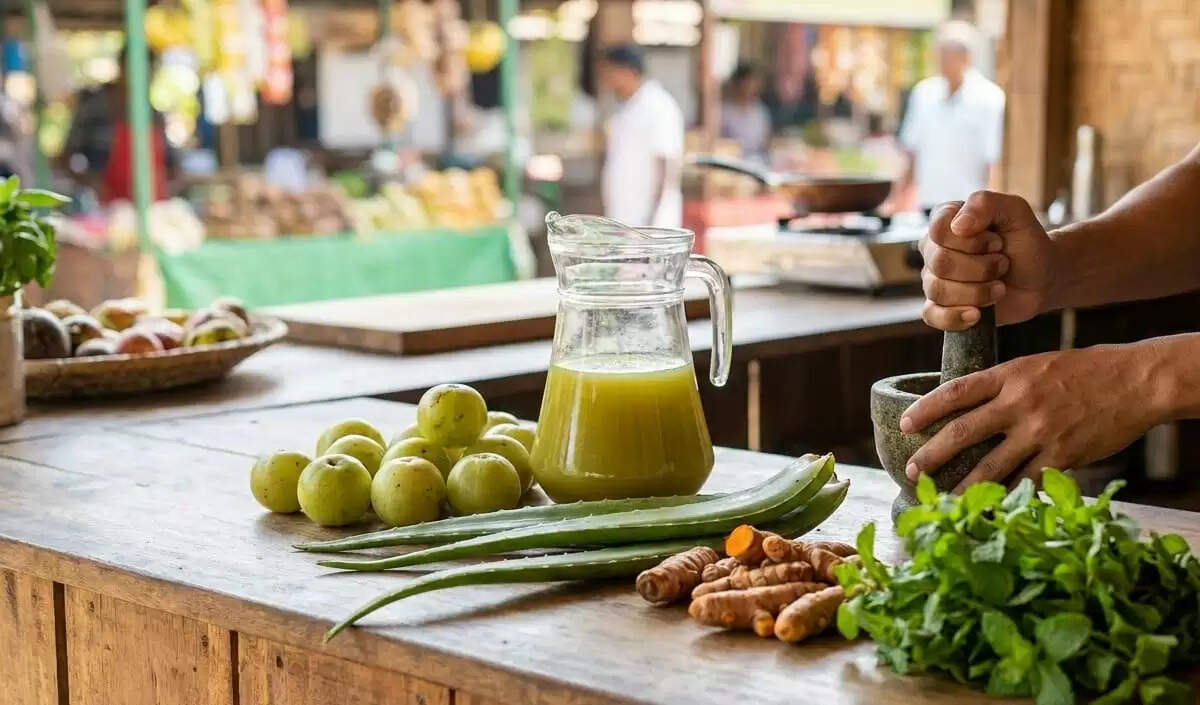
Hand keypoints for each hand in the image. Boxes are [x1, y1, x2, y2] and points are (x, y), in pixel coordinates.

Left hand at [900, 343, 1165, 489]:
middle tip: (912, 470)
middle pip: (963, 432)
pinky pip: (1027, 482)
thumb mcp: (1035, 365)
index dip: (926, 409)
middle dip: (933, 454)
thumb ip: (1003, 386)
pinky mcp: (1063, 455)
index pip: (955, 391)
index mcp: (1009, 375)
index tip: (904, 424)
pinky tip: (992, 508)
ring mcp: (1041, 430)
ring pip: (991, 466)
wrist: (1136, 381)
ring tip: (945, 500)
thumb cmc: (1084, 371)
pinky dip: (1007, 496)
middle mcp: (1020, 402)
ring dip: (964, 487)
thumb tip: (966, 407)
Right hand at [919, 192, 1057, 330]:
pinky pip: (931, 315)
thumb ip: (987, 204)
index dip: (972, 241)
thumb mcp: (1016, 212)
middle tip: (1003, 265)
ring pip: (939, 290)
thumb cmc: (1026, 243)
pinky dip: (955, 317)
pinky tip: (976, 315)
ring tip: (999, 287)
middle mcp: (934, 249)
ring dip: (978, 292)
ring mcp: (934, 279)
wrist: (1040, 278)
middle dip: (982, 268)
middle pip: (940, 263)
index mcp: (945, 221)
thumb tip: (959, 226)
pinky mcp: (941, 306)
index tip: (997, 242)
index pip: (939, 230)